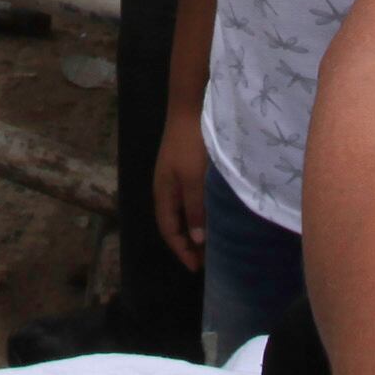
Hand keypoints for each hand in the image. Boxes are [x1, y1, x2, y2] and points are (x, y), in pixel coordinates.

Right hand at [152, 102, 212, 271]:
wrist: (190, 106)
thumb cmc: (191, 144)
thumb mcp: (194, 179)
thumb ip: (195, 209)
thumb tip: (196, 240)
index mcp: (163, 192)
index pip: (169, 230)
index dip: (181, 250)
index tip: (196, 268)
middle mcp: (166, 187)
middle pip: (173, 222)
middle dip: (187, 243)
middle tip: (205, 260)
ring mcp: (174, 176)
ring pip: (182, 210)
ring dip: (194, 228)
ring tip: (210, 241)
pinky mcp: (185, 166)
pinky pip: (189, 198)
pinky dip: (198, 212)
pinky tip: (211, 213)